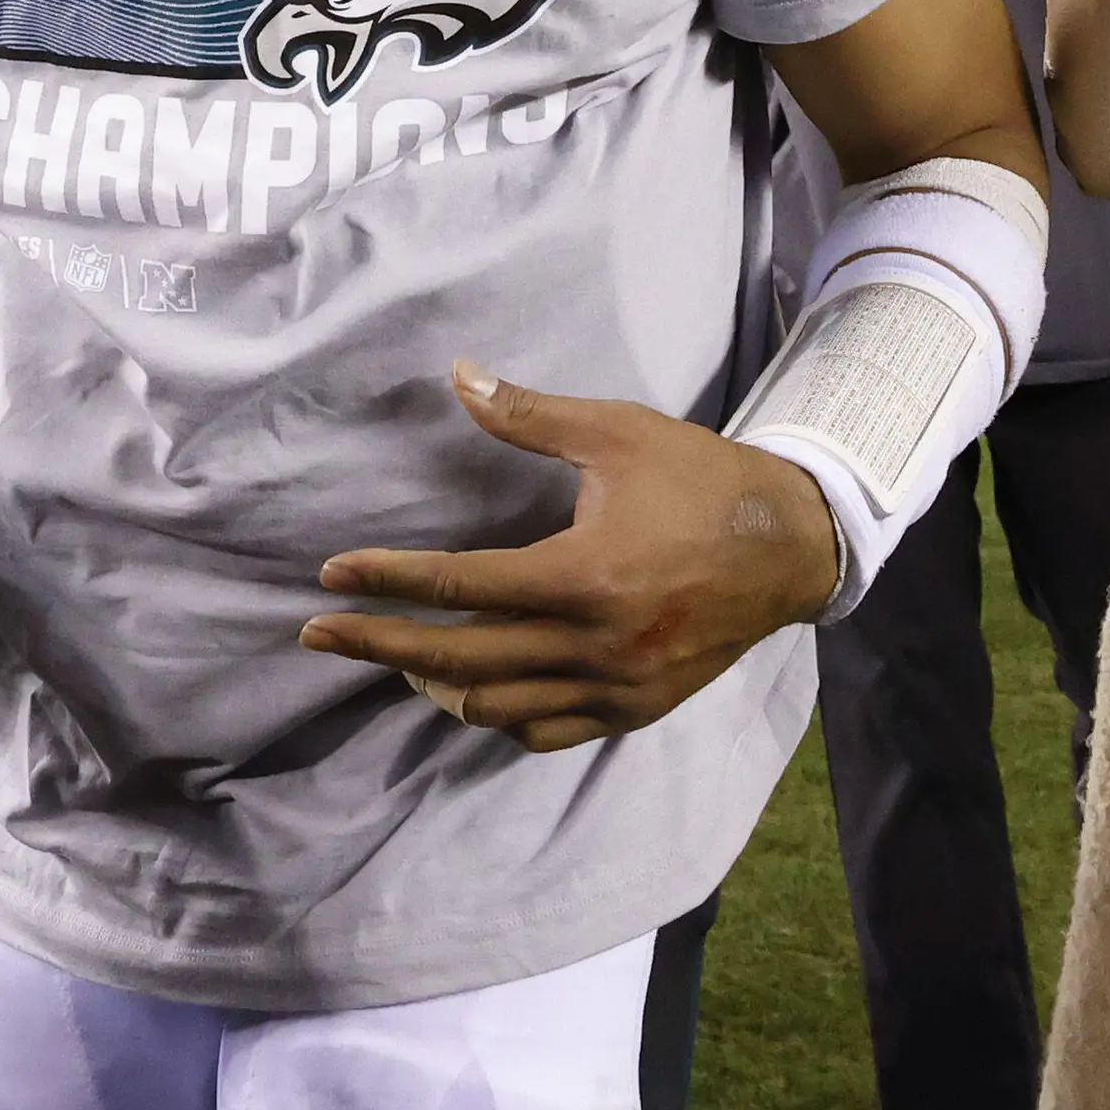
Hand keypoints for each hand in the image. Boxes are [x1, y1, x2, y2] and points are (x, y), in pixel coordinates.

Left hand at [305, 363, 842, 752]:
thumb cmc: (700, 480)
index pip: (458, 586)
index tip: (329, 577)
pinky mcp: (633, 710)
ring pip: (493, 707)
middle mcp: (592, 644)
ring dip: (435, 682)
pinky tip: (474, 689)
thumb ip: (530, 416)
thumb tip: (457, 376)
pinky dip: (498, 715)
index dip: (385, 580)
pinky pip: (543, 732)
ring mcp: (613, 687)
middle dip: (378, 643)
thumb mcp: (617, 434)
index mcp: (583, 574)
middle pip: (456, 658)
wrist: (790, 547)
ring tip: (397, 653)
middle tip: (320, 633)